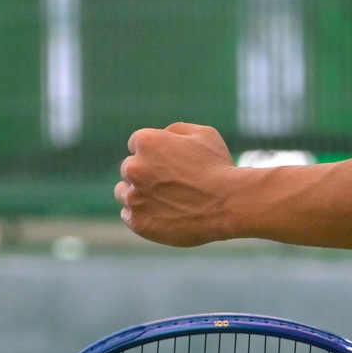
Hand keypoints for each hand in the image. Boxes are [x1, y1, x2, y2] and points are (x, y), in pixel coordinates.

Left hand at [118, 123, 240, 245]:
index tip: (168, 163)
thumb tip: (163, 135)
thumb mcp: (203, 134)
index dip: (153, 153)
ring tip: (162, 200)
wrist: (228, 205)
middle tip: (169, 183)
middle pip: (128, 168)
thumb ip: (175, 130)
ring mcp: (134, 197)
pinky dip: (139, 214)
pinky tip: (158, 214)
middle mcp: (134, 168)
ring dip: (137, 194)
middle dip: (144, 173)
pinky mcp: (138, 222)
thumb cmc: (218, 167)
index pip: (135, 144)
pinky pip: (128, 215)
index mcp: (146, 142)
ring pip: (123, 193)